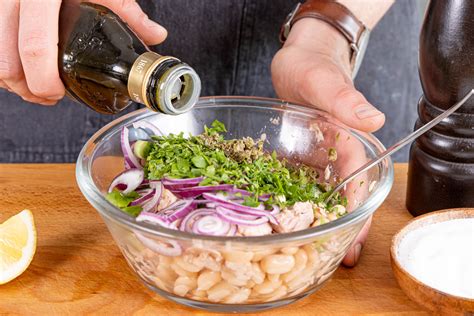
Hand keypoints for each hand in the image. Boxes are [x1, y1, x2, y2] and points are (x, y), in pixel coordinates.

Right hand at [0, 0, 166, 105]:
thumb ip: (126, 10)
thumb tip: (156, 35)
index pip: (36, 46)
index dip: (44, 79)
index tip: (55, 93)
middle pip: (5, 60)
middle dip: (25, 88)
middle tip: (46, 96)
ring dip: (10, 81)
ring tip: (34, 88)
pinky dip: (1, 65)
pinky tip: (19, 68)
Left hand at [272, 18, 384, 265]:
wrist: (297, 60)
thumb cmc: (313, 65)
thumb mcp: (324, 81)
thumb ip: (345, 100)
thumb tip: (374, 120)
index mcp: (346, 139)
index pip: (358, 180)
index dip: (357, 209)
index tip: (356, 235)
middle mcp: (332, 153)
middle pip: (343, 193)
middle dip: (343, 223)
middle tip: (339, 255)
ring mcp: (313, 156)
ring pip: (321, 192)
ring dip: (319, 218)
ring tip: (313, 245)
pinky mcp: (295, 154)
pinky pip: (297, 180)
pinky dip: (294, 200)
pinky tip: (284, 216)